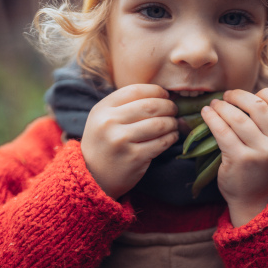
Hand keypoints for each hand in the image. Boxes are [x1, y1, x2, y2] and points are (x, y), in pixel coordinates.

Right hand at [80, 84, 178, 198]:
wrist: (93, 177)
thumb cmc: (104, 143)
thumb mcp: (104, 118)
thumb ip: (125, 105)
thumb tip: (161, 94)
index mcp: (102, 109)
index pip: (135, 90)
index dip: (156, 91)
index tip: (165, 95)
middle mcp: (109, 122)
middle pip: (150, 106)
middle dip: (168, 106)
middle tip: (174, 110)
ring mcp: (122, 140)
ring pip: (159, 124)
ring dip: (172, 122)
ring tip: (174, 124)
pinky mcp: (134, 157)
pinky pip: (162, 142)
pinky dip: (171, 137)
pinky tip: (172, 136)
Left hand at [200, 88, 267, 226]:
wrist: (254, 201)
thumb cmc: (261, 168)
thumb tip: (245, 95)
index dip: (265, 94)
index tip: (250, 95)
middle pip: (258, 106)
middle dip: (238, 96)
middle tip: (226, 96)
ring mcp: (261, 152)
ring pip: (238, 118)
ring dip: (222, 106)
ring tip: (214, 105)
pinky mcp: (241, 160)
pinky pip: (223, 131)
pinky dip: (212, 118)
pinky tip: (206, 114)